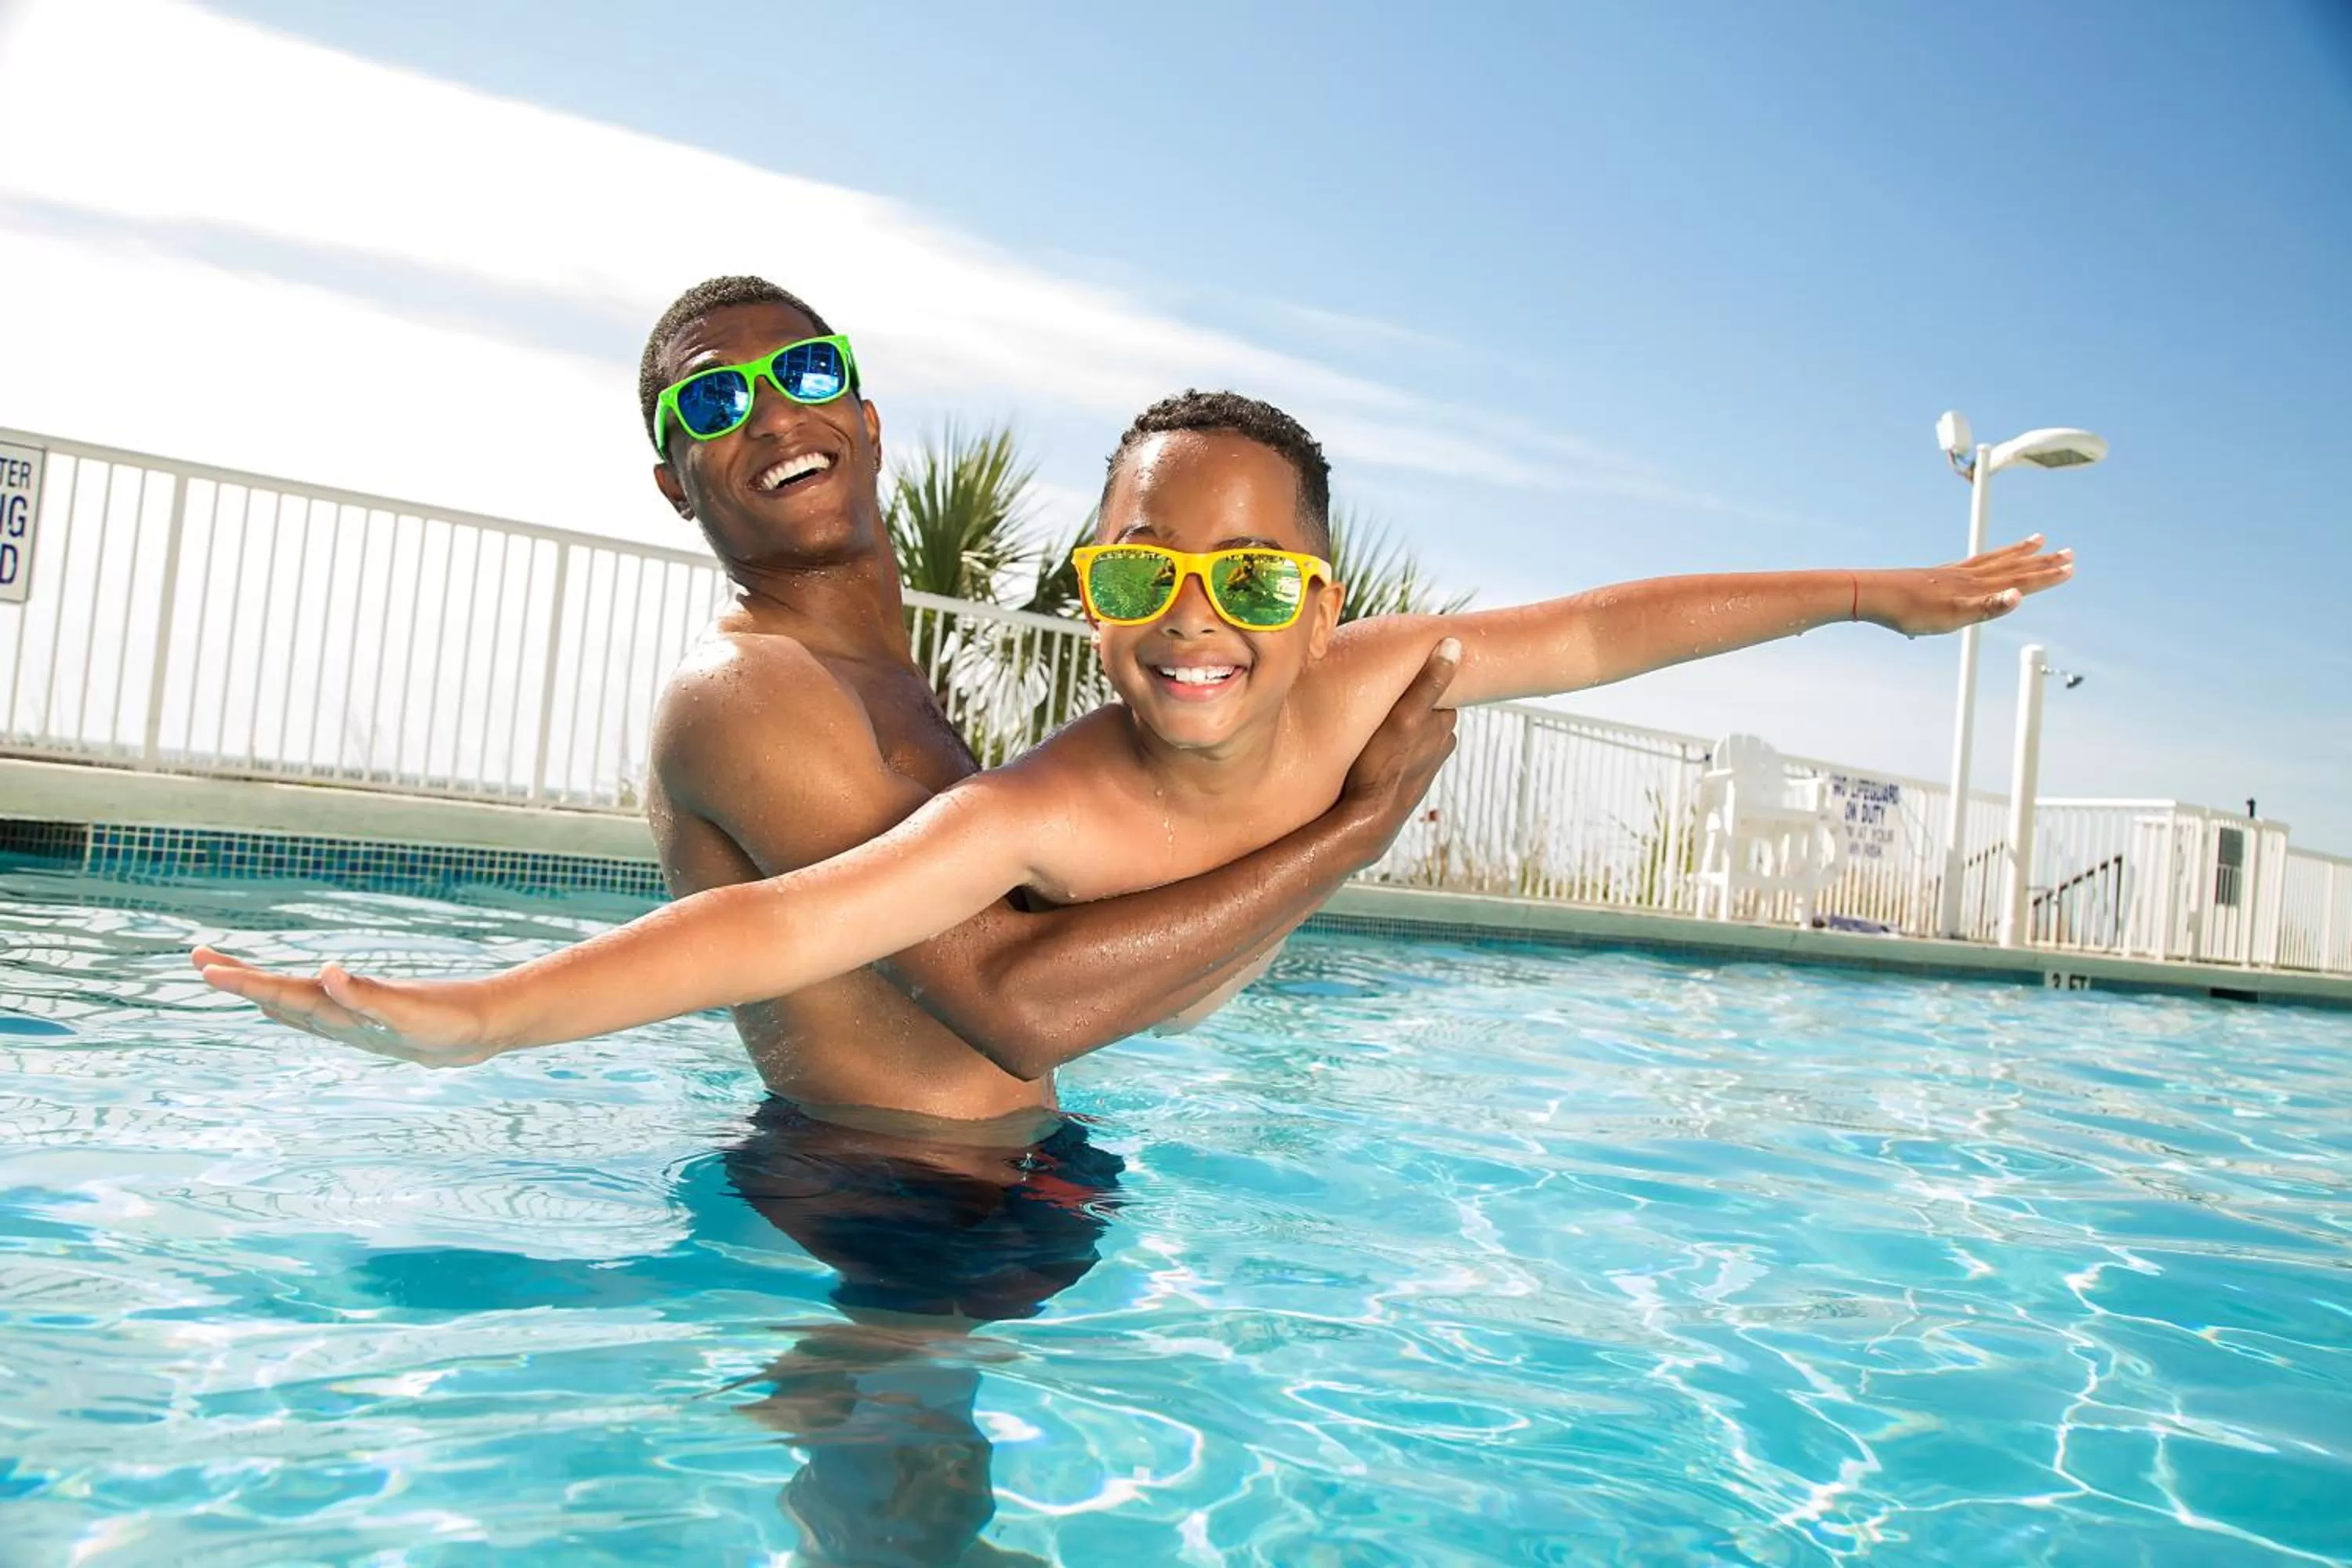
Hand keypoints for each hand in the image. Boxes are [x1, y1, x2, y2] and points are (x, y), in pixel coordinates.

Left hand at [191, 945, 502, 1066]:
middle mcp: (336, 1019)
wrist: (477, 1037)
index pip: (283, 996)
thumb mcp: (407, 1010)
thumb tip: (326, 972)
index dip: (246, 982)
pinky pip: (314, 1004)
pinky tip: (282, 992)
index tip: (208, 969)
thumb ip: (366, 995)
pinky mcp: (363, 1013)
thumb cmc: (447, 1023)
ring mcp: (348, 1018)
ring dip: (257, 986)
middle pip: (276, 998)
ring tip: (223, 970)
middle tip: (198, 957)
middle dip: (238, 979)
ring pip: (290, 1003)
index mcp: (341, 1016)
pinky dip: (290, 993)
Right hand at [1333, 637, 1459, 867]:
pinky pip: (1406, 751)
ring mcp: (1425, 763)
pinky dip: (1399, 744)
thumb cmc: (1383, 766)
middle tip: (1393, 686)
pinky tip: (1381, 744)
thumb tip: (1456, 644)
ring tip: (1385, 713)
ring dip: (1407, 722)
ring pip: (1420, 732)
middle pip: (1432, 710)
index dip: (1426, 676)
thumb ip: (1430, 681)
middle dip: (1418, 699)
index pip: (1441, 689)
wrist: (1369, 819)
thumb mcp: (1405, 716)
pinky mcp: (1408, 778)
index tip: (1409, 664)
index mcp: (1443, 724)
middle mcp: (1440, 744)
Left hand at [1866, 536, 2073, 635]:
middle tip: (2068, 552)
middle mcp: (1969, 576)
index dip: (2046, 576)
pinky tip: (1987, 562)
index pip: (2020, 580)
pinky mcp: (1939, 574)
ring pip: (1996, 560)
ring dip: (2019, 552)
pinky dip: (1991, 557)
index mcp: (1976, 587)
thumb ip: (1987, 607)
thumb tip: (2020, 596)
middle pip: (2014, 566)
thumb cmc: (1910, 612)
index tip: (2071, 568)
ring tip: (2038, 540)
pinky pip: (1976, 561)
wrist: (1874, 595)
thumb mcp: (1952, 617)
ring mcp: (1954, 573)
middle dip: (2042, 561)